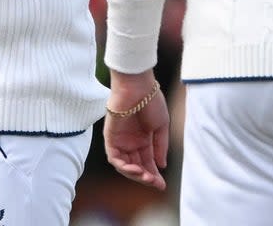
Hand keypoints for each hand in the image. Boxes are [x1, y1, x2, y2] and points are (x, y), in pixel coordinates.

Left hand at [102, 73, 168, 189]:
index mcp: (143, 139)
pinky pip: (114, 157)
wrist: (138, 86)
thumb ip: (159, 147)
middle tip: (156, 184)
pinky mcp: (110, 137)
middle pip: (136, 166)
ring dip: (135, 174)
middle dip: (146, 177)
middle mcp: (130, 141)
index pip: (147, 162)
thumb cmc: (151, 101)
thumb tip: (161, 166)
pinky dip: (123, 166)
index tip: (162, 185)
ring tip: (147, 178)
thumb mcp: (161, 127)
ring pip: (125, 165)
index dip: (154, 175)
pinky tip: (136, 170)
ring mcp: (120, 140)